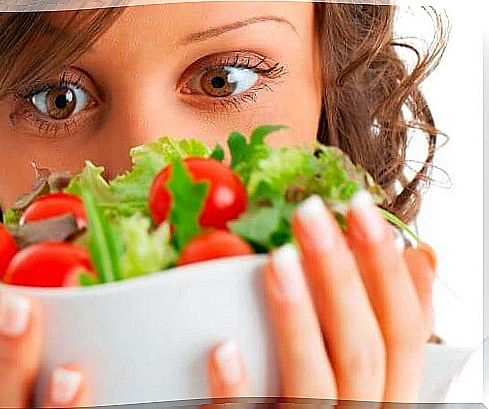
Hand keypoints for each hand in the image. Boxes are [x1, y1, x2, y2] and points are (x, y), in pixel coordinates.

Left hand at [206, 191, 436, 403]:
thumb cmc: (319, 407)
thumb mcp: (369, 378)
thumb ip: (392, 328)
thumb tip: (423, 256)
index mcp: (388, 398)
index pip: (405, 331)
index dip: (387, 268)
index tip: (362, 207)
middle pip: (365, 348)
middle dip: (342, 273)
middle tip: (310, 211)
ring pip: (318, 383)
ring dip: (298, 318)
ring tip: (275, 258)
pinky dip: (238, 390)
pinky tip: (222, 347)